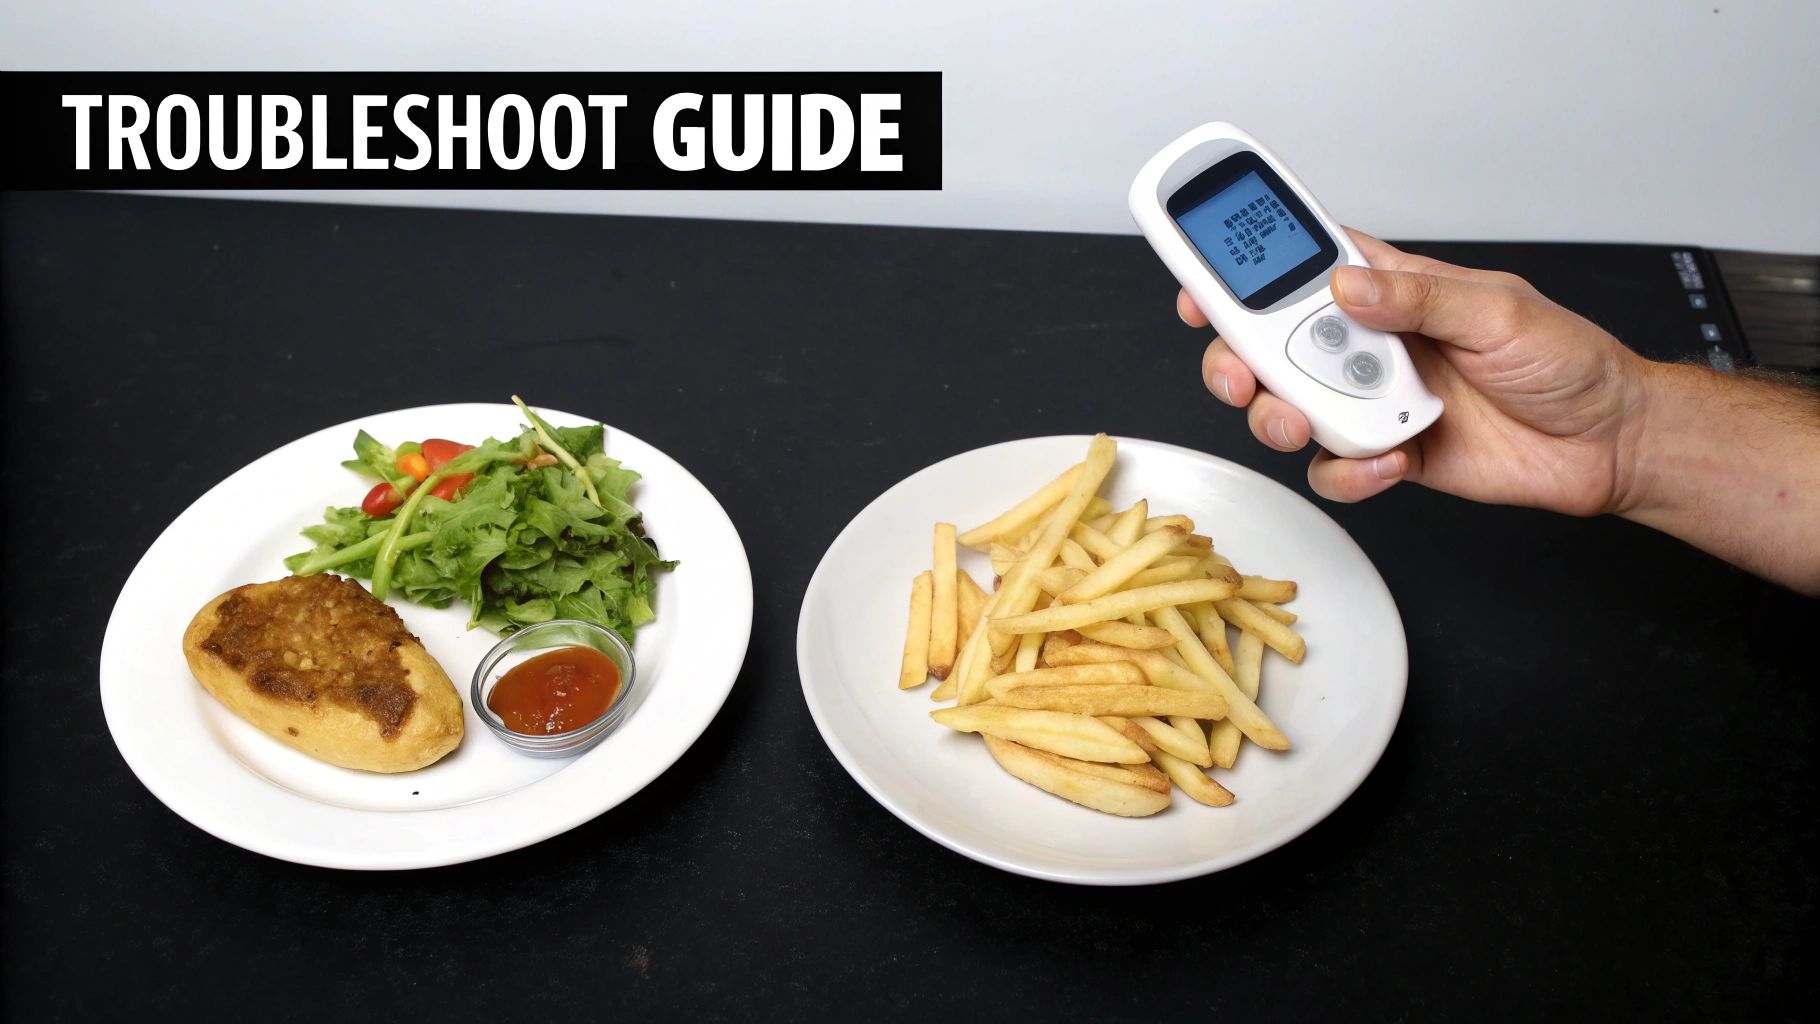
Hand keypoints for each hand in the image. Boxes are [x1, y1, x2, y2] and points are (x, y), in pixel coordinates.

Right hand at [1182, 231, 1650, 514]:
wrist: (1606, 444)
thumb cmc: (1566, 362)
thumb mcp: (1497, 310)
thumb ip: (1417, 298)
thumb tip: (1345, 286)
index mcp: (1390, 290)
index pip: (1301, 266)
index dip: (1242, 269)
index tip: (1202, 280)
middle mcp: (1368, 345)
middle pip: (1269, 345)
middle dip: (1237, 358)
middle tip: (1242, 372)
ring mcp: (1371, 402)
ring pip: (1286, 409)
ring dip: (1279, 418)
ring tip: (1305, 423)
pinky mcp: (1386, 456)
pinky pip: (1336, 470)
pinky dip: (1350, 472)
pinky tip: (1389, 461)